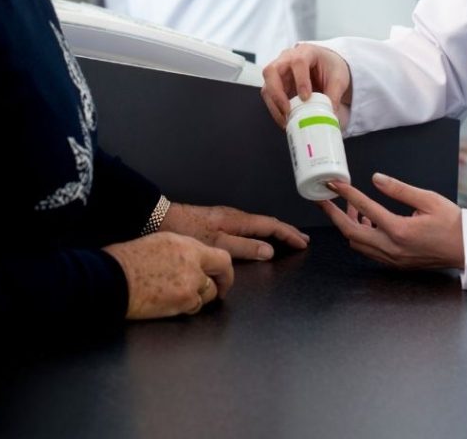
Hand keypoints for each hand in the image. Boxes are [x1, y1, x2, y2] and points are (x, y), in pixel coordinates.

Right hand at [103, 232, 233, 318]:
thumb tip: (191, 260)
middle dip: (222, 285)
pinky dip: (187, 308)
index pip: (221, 256)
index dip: (225, 269)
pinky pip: (194, 308)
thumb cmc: (128, 259)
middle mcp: (193, 263)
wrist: (114, 277)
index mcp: (187, 245)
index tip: (223, 275)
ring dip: (200, 297)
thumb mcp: (160, 243)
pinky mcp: (182, 302)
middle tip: (219, 291)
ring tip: (181, 295)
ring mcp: (190, 284)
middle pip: (222, 275)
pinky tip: (172, 303)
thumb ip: (182, 251)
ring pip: (208, 295)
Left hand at [162, 202, 309, 260]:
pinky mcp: (219, 221)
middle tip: (302, 241)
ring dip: (275, 231)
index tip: (303, 243)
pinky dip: (262, 232)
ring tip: (287, 239)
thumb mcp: (218, 244)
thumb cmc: (189, 232)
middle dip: (286, 232)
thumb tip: (269, 251)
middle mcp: (236, 216)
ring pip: (259, 224)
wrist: (163, 219)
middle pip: (268, 223)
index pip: (271, 226)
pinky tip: (259, 238)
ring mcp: (228, 217)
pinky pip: (250, 226)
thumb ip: (244, 248)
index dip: (288, 235)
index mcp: (239, 220)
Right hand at [260, 43, 351, 130]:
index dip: (300, 80)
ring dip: (274, 105)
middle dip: (277, 93)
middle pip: (272, 71)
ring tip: (286, 120)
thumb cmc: (330, 67)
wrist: (326, 66)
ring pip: (267, 86)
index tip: (306, 98)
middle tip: (288, 109)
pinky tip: (285, 119)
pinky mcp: (276, 84)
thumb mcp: (338, 78)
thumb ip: (334, 95)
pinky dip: (275, 110)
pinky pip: (269, 97)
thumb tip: (330, 116)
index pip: (298, 62)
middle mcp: (287, 58)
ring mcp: (279, 72)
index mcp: (306, 51)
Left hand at [321, 172, 464, 271]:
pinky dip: (361, 235)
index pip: (365, 209)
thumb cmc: (452, 223)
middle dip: (333, 215)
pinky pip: (369, 250)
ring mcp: (393, 258)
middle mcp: (392, 248)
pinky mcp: (396, 263)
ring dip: (348, 225)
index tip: (334, 184)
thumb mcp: (428, 199)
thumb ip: (399, 189)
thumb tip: (376, 179)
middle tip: (323, 199)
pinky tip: (366, 221)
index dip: (346, 194)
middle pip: (350, 232)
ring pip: (358, 243)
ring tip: (348, 206)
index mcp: (400, 230)